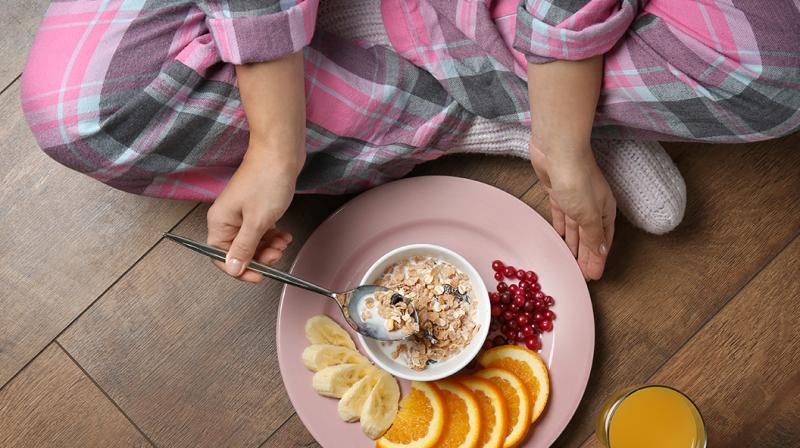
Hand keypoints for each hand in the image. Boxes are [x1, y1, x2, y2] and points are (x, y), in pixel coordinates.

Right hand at [206, 150, 299, 282]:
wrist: (281, 152)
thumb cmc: (267, 180)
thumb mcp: (257, 221)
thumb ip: (244, 248)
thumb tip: (233, 269)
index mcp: (219, 222)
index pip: (221, 257)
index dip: (240, 270)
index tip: (260, 276)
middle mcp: (227, 219)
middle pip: (238, 251)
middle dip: (259, 257)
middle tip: (276, 254)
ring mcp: (242, 213)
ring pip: (252, 242)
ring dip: (269, 247)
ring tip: (283, 243)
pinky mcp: (256, 207)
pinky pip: (261, 230)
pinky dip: (273, 236)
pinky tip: (284, 235)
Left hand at [530, 140, 614, 279]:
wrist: (559, 151)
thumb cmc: (578, 181)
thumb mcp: (588, 215)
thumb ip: (593, 236)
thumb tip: (602, 253)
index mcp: (605, 211)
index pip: (603, 241)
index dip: (598, 259)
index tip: (593, 276)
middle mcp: (592, 206)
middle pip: (589, 236)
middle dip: (586, 255)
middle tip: (581, 274)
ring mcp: (574, 199)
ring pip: (575, 228)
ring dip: (574, 244)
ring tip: (570, 261)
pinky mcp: (558, 192)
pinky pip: (562, 215)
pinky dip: (562, 227)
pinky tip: (561, 236)